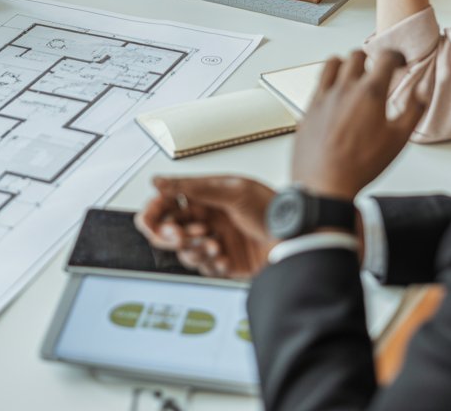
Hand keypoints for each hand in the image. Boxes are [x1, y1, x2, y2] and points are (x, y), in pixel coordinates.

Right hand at [135, 175, 274, 279]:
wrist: (297, 236)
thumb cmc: (271, 206)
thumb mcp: (232, 190)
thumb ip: (192, 187)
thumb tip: (159, 181)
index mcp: (202, 197)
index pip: (164, 204)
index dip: (153, 213)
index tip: (154, 223)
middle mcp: (205, 219)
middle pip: (167, 232)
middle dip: (171, 236)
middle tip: (181, 236)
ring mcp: (213, 241)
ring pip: (184, 253)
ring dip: (195, 250)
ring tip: (214, 244)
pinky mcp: (224, 263)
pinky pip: (205, 269)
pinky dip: (212, 264)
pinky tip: (225, 257)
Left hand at [290, 50, 425, 200]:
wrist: (324, 182)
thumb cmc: (360, 165)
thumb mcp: (398, 141)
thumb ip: (413, 112)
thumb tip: (421, 93)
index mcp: (369, 93)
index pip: (385, 58)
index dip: (395, 56)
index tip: (398, 61)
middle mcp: (344, 88)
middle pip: (357, 55)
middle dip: (370, 58)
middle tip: (377, 69)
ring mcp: (324, 95)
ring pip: (333, 63)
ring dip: (346, 64)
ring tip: (354, 75)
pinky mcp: (309, 106)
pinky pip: (319, 81)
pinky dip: (329, 80)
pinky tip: (335, 92)